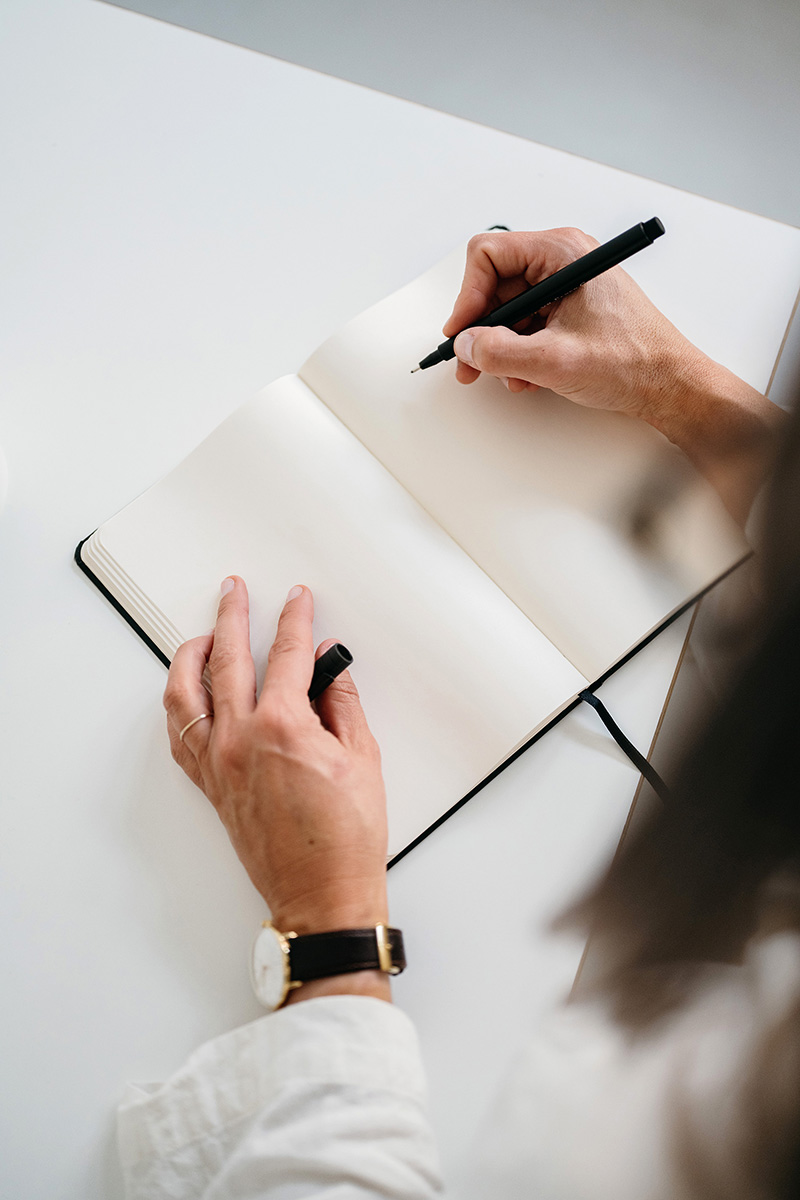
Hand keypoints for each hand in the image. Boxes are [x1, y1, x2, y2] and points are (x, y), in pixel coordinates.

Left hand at [163, 579, 389, 951]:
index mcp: (281, 726)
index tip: (297, 600)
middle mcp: (239, 740)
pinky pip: (180, 736)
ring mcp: (218, 764)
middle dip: (231, 616)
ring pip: (185, 694)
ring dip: (190, 656)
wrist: (323, 893)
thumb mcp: (362, 756)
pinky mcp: (211, 786)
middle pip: (226, 659)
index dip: (294, 619)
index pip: (286, 653)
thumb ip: (340, 702)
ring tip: (202, 635)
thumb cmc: (346, 838)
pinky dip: (180, 706)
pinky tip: (188, 693)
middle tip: (235, 592)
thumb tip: (329, 669)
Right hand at [443, 227, 781, 523]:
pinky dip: (520, 352)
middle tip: (471, 362)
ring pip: (509, 309)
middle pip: (495, 285)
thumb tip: (467, 345)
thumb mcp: (555, 360)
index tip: (463, 333)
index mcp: (562, 253)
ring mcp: (567, 287)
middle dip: (481, 327)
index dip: (468, 297)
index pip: (489, 256)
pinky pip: (528, 325)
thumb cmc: (634, 362)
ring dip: (501, 346)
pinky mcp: (570, 311)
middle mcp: (563, 262)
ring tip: (510, 375)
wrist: (669, 386)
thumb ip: (500, 352)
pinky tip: (529, 376)